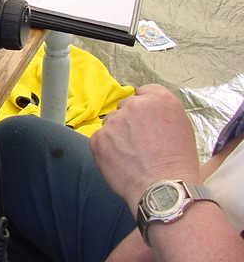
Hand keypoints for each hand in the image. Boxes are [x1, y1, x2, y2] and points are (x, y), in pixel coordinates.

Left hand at [90, 84, 199, 215]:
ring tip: (132, 156)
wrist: (165, 188)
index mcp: (160, 100)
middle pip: (126, 107)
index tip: (146, 121)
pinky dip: (106, 150)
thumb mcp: (182, 128)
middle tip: (139, 143)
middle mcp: (136, 105)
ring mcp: (115, 120)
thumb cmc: (178, 164)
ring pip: (111, 123)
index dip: (145, 109)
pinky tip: (121, 162)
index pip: (144, 92)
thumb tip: (147, 114)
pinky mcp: (98, 137)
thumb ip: (161, 114)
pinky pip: (99, 139)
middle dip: (130, 121)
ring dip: (117, 135)